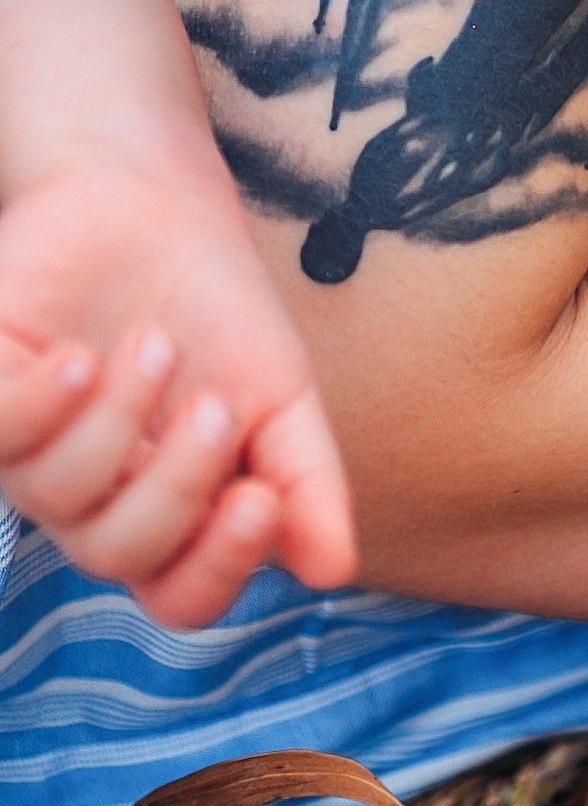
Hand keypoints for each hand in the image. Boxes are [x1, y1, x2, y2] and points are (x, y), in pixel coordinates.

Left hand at [0, 165, 355, 624]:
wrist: (161, 210)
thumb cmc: (220, 315)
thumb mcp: (281, 394)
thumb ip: (308, 478)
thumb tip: (336, 569)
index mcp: (168, 516)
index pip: (181, 594)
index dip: (217, 567)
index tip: (261, 500)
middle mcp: (92, 501)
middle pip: (118, 554)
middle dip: (177, 485)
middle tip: (218, 405)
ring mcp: (32, 453)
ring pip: (58, 492)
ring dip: (120, 417)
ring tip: (157, 342)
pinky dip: (43, 403)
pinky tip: (80, 357)